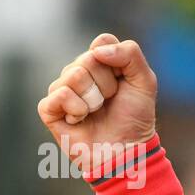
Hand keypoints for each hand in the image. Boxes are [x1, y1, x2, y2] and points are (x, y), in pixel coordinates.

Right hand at [36, 34, 157, 172]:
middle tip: (109, 103)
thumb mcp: (145, 81)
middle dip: (107, 85)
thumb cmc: (134, 118)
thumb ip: (130, 54)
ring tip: (95, 112)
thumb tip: (96, 51)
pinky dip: (76, 110)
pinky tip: (79, 120)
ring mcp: (62, 90)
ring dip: (93, 99)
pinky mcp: (49, 109)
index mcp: (99, 62)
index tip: (123, 83)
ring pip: (74, 75)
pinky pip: (60, 94)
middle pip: (89, 59)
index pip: (102, 42)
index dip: (116, 62)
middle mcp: (78, 72)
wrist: (125, 152)